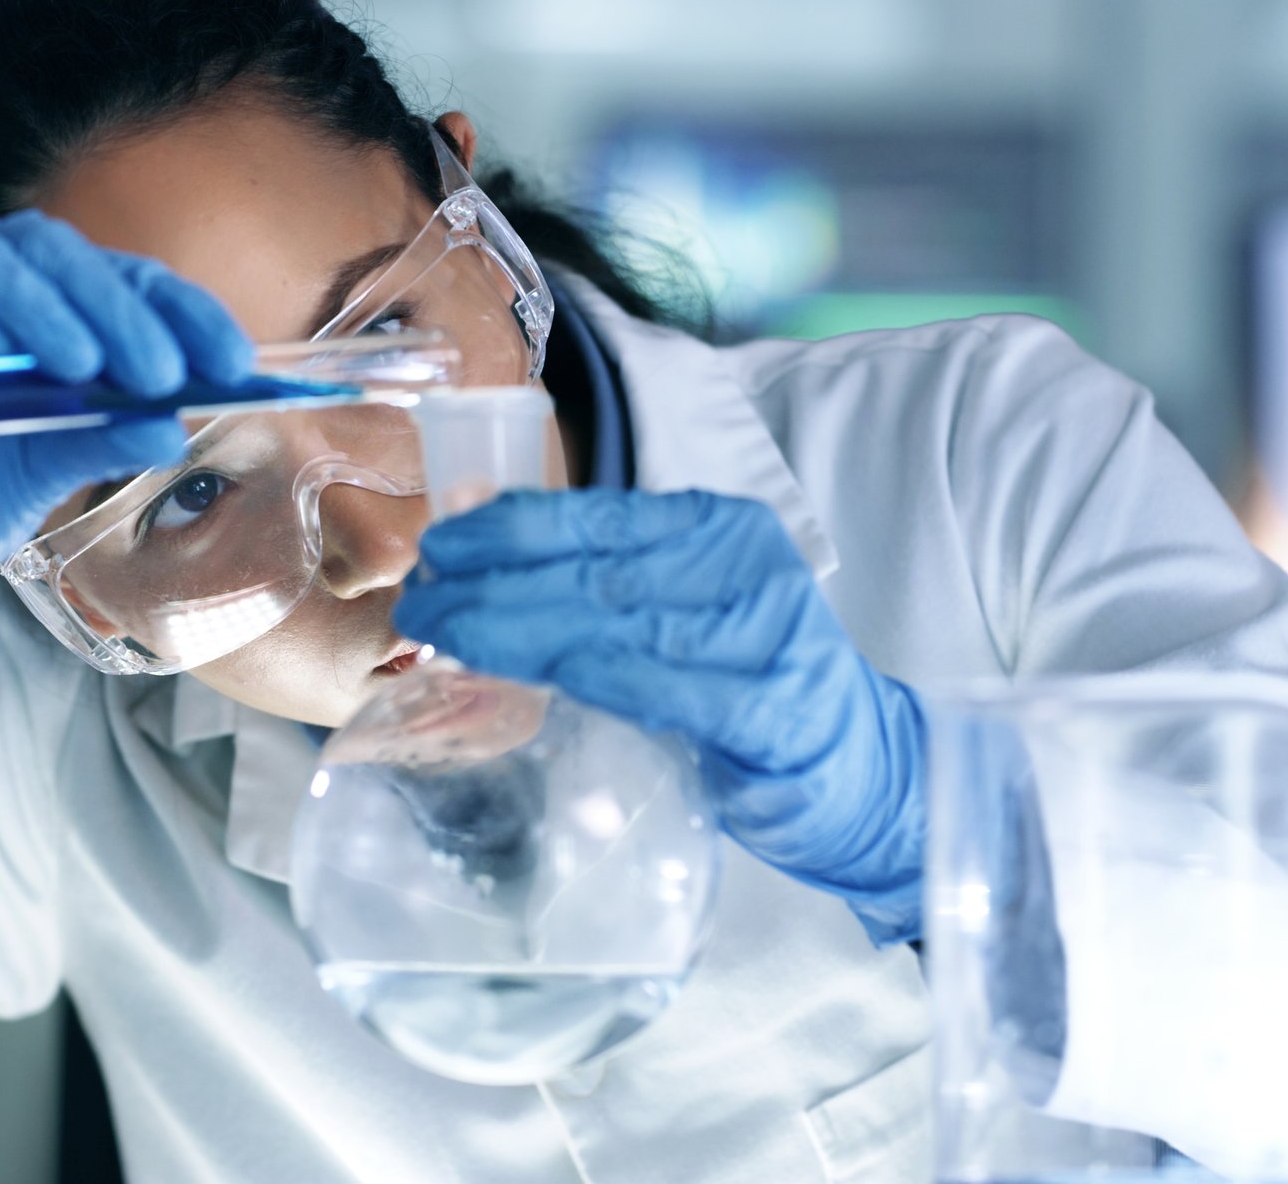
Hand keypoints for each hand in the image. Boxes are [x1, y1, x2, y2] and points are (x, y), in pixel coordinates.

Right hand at [0, 211, 252, 672]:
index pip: (119, 280)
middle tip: (161, 370)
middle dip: (116, 308)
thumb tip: (173, 425)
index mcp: (39, 306)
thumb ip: (101, 437)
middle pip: (52, 252)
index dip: (179, 310)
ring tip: (82, 366)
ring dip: (38, 305)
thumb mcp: (45, 473)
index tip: (233, 362)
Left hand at [393, 489, 926, 942]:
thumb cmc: (752, 686)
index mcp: (721, 529)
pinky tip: (539, 673)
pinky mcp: (770, 708)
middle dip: (495, 582)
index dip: (512, 527)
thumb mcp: (686, 611)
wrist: (865, 770)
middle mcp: (746, 568)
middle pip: (596, 568)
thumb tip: (484, 555)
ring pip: (616, 620)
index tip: (442, 544)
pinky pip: (664, 684)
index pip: (600, 517)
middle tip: (422, 603)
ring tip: (447, 634)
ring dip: (519, 627)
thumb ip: (608, 585)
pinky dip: (597, 674)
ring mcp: (763, 635)